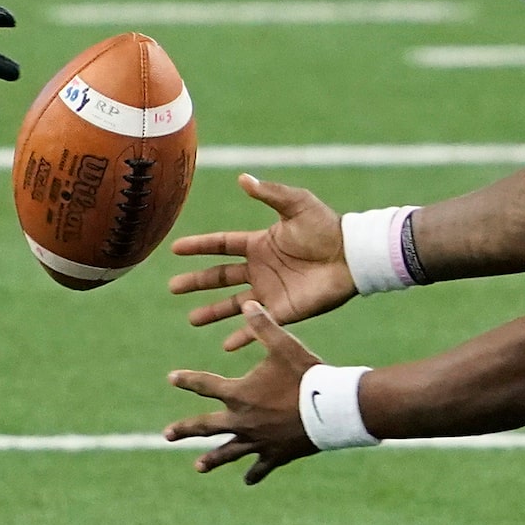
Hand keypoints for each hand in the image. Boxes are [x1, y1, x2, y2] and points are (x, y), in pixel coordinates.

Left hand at [164, 301, 324, 483]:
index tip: (171, 378)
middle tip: (166, 435)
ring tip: (198, 467)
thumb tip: (247, 302)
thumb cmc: (307, 375)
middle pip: (207, 426)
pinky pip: (261, 466)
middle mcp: (242, 421)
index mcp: (239, 394)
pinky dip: (254, 473)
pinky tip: (247, 481)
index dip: (187, 380)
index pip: (205, 385)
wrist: (332, 409)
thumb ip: (263, 325)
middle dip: (185, 429)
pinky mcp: (276, 454)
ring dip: (212, 459)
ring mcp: (258, 440)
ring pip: (229, 452)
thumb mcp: (284, 346)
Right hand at [168, 174, 356, 351]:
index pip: (221, 246)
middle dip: (196, 282)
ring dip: (213, 312)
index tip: (175, 249)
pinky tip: (226, 346)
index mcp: (260, 244)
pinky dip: (242, 336)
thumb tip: (243, 178)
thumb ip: (269, 194)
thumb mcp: (296, 204)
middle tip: (173, 288)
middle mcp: (260, 269)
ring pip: (233, 305)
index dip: (199, 246)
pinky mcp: (283, 311)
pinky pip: (258, 326)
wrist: (351, 256)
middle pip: (220, 277)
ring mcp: (270, 292)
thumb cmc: (327, 227)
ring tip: (192, 320)